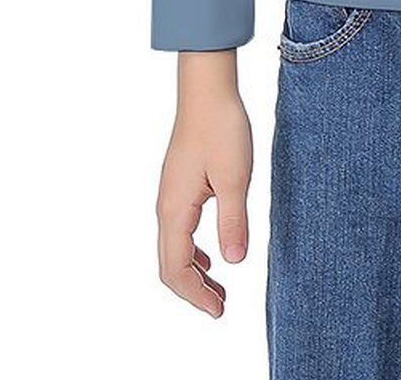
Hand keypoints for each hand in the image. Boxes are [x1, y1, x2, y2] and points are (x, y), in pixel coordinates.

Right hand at [155, 64, 253, 316]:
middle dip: (193, 290)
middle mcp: (165, 206)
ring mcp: (169, 195)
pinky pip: (179, 230)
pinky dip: (192, 250)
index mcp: (175, 209)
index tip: (219, 310)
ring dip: (193, 271)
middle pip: (169, 264)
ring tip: (219, 286)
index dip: (196, 295)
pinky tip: (211, 253)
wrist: (207, 90)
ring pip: (173, 247)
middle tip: (221, 306)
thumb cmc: (221, 128)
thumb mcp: (235, 178)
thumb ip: (233, 222)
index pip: (175, 269)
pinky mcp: (178, 185)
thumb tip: (233, 262)